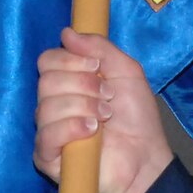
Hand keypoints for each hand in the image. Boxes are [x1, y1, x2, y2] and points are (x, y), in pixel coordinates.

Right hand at [34, 28, 172, 192]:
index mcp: (67, 83)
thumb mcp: (126, 72)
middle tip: (107, 98)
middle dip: (82, 85)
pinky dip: (71, 128)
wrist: (146, 159)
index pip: (47, 61)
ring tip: (104, 118)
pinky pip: (46, 134)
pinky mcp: (47, 156)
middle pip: (46, 81)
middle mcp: (53, 104)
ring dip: (83, 107)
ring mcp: (48, 130)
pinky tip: (92, 132)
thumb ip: (100, 48)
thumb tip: (66, 33)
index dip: (70, 60)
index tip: (97, 67)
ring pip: (46, 106)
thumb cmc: (137, 118)